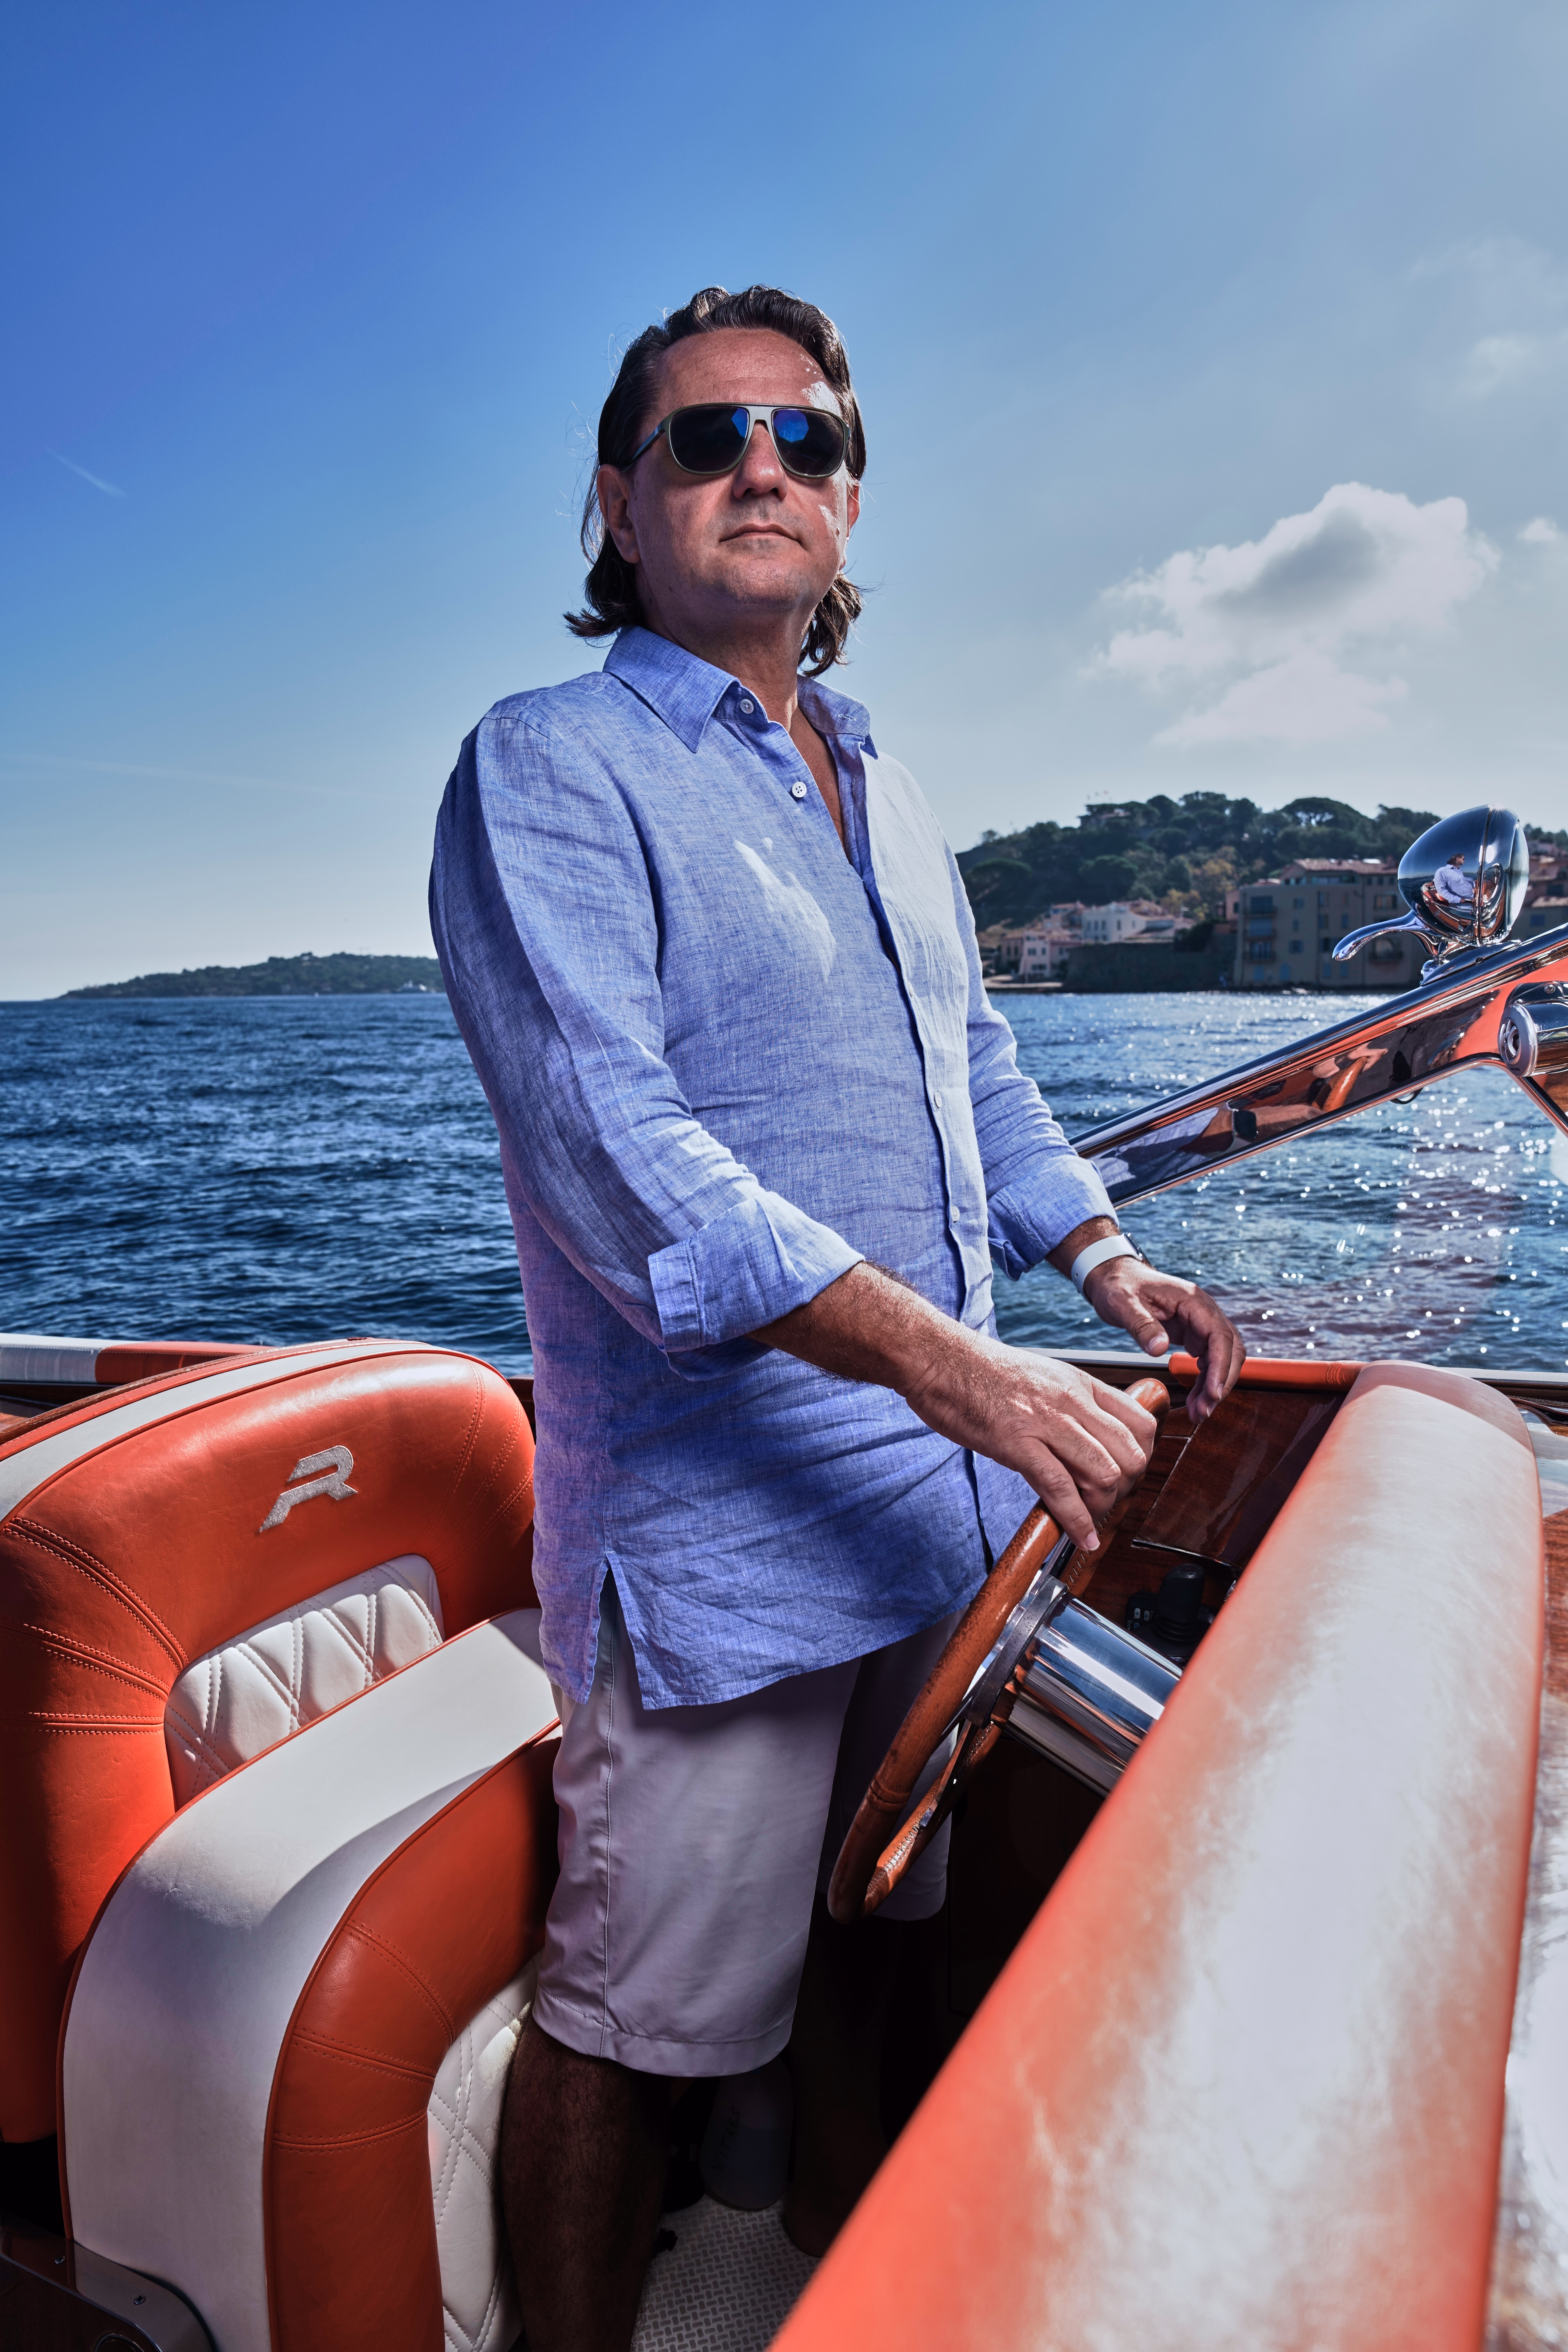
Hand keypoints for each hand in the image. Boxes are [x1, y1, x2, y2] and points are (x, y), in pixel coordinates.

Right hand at [752, 1262, 1161, 1551]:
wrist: (936, 1358)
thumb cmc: (980, 1371)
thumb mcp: (1042, 1376)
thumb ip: (1071, 1403)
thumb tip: (1089, 1434)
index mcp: (1079, 1383)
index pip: (1141, 1423)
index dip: (1141, 1457)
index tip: (1125, 1475)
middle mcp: (1071, 1401)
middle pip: (1130, 1454)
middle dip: (1126, 1487)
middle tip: (1106, 1500)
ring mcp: (1045, 1422)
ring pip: (1104, 1472)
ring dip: (1102, 1505)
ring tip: (1088, 1516)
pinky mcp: (1017, 1443)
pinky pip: (1061, 1488)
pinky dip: (1077, 1520)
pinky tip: (1080, 1537)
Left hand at [1081, 1256, 1244, 1423]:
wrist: (1114, 1277)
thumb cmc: (1118, 1285)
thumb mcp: (1122, 1303)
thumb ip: (1141, 1325)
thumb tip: (1159, 1349)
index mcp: (1192, 1301)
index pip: (1219, 1335)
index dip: (1220, 1366)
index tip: (1213, 1393)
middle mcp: (1203, 1311)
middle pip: (1229, 1349)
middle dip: (1221, 1381)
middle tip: (1204, 1410)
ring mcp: (1200, 1323)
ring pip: (1221, 1357)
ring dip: (1214, 1385)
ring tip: (1199, 1412)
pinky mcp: (1193, 1333)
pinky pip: (1208, 1360)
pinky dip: (1204, 1380)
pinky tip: (1195, 1398)